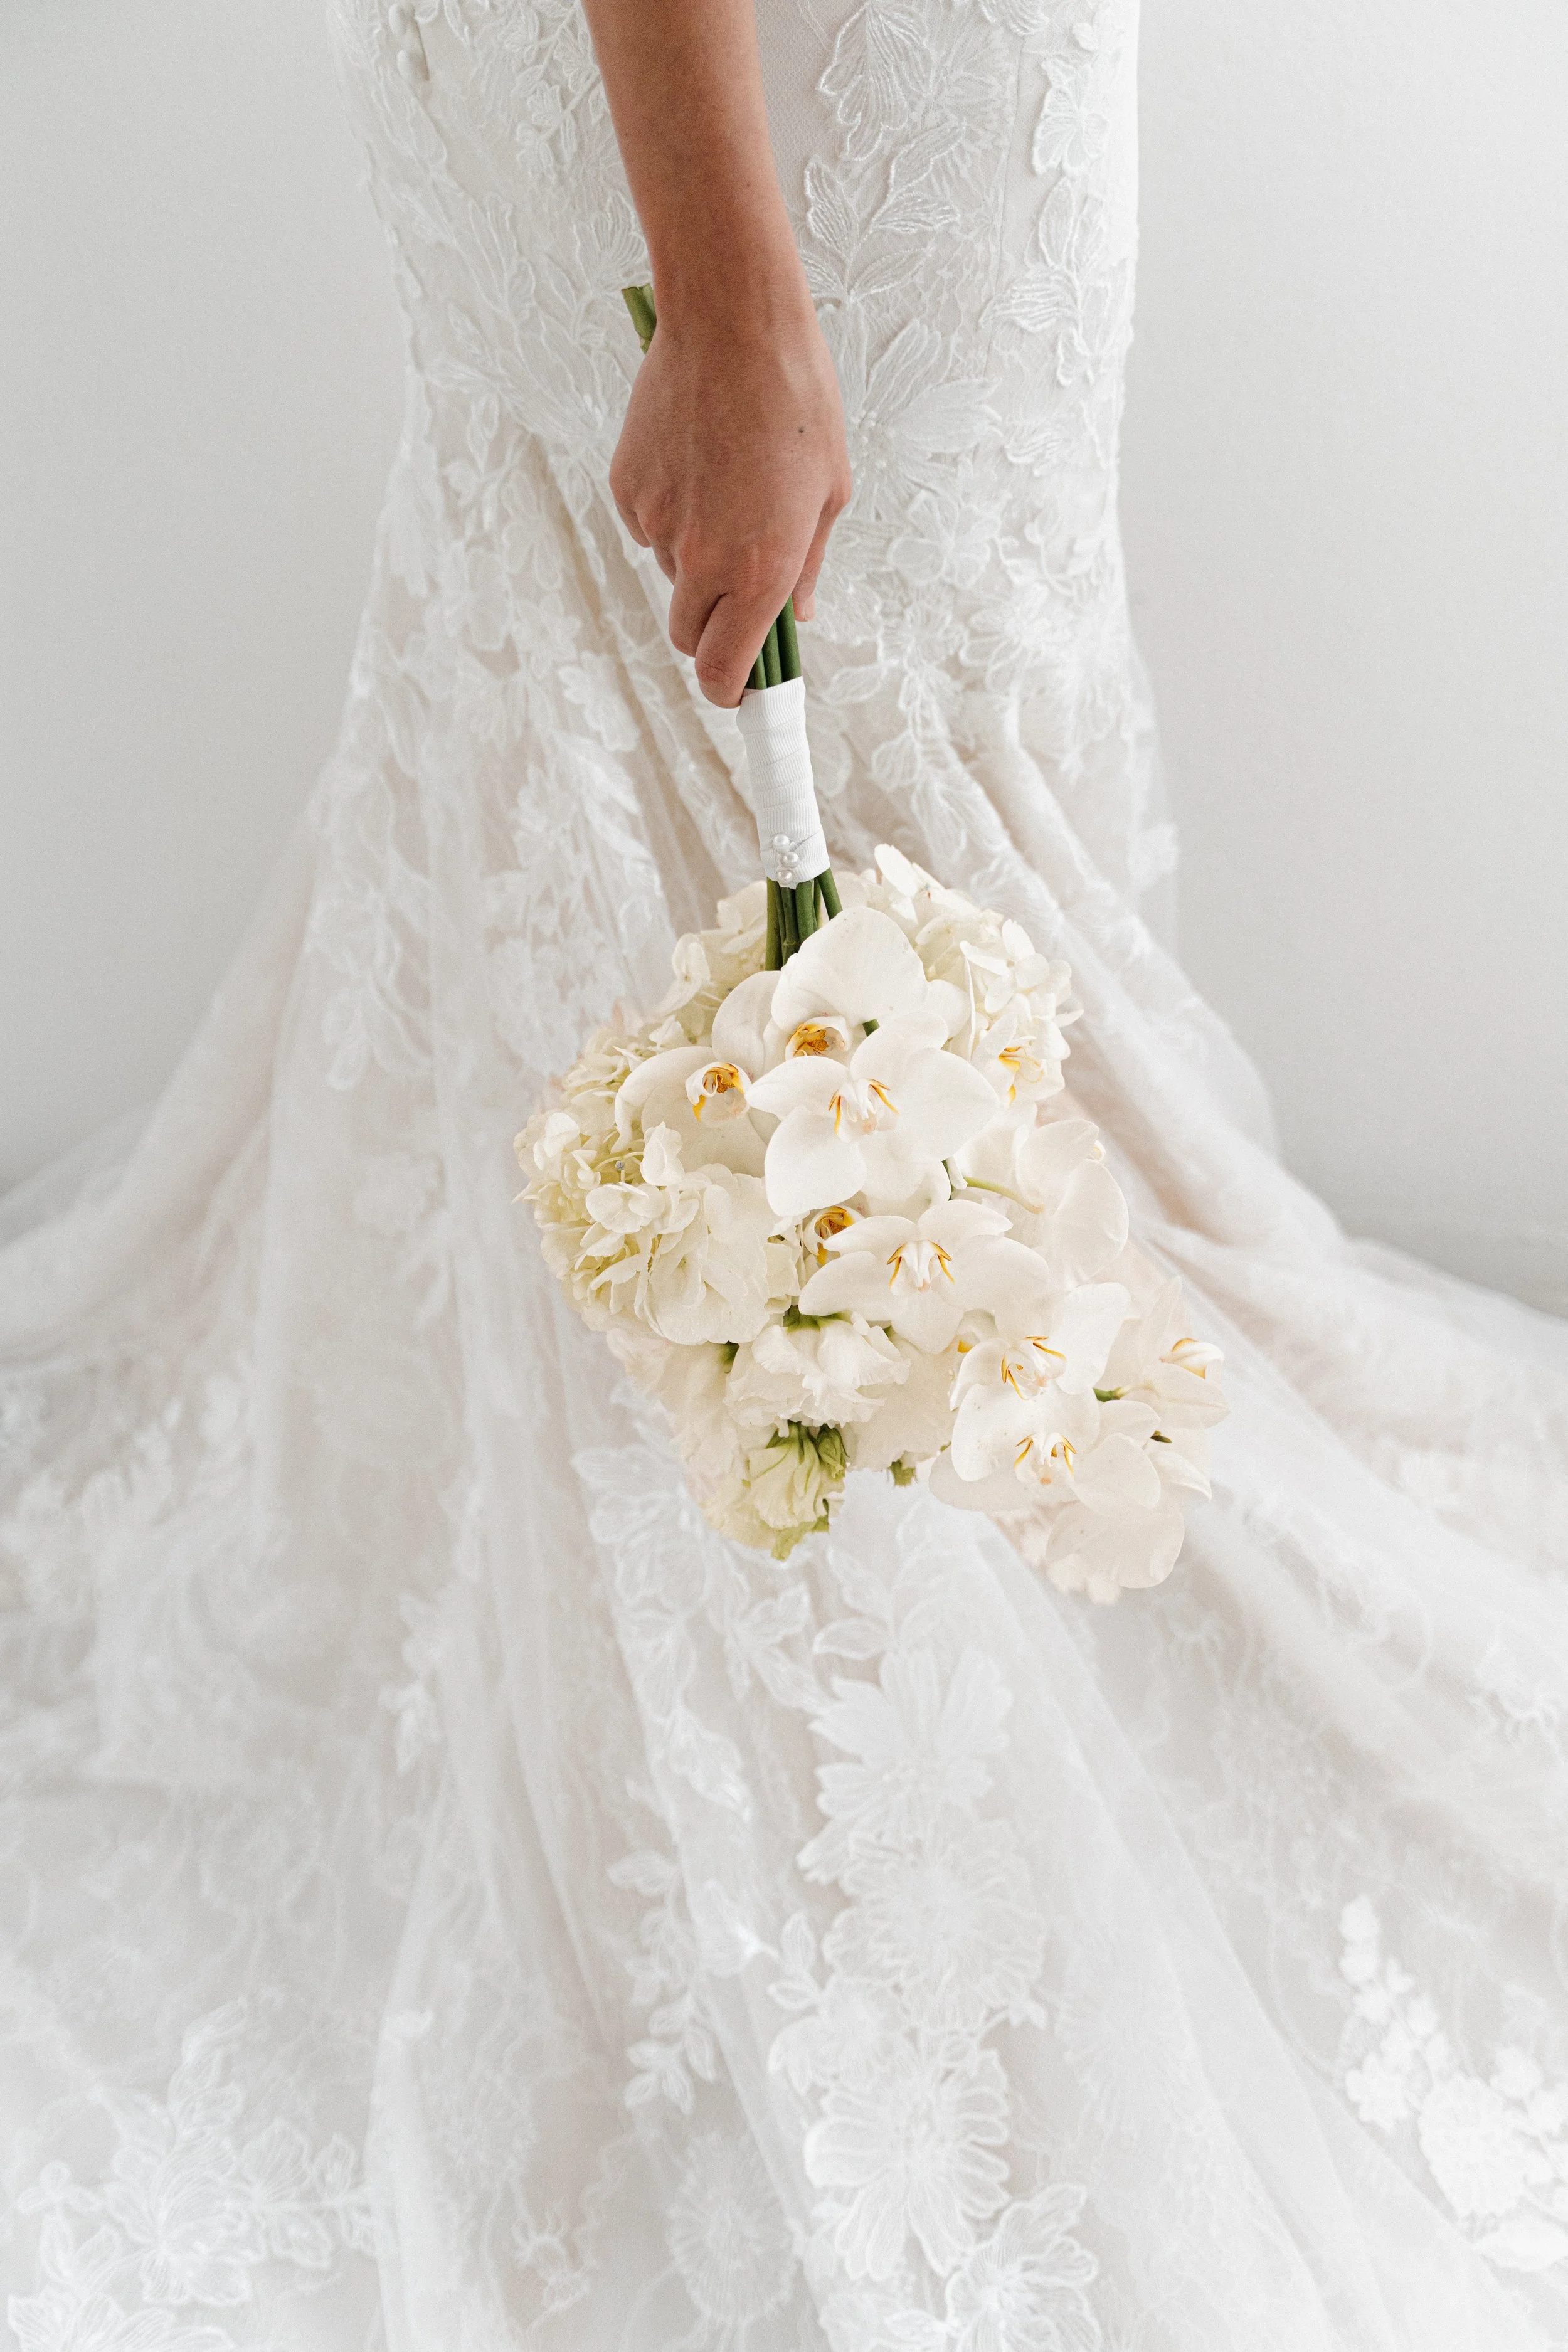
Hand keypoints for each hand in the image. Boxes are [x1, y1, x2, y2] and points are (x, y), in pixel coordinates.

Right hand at [610, 286, 851, 706]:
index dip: (730, 692)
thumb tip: (797, 617)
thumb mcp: (829, 492)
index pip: (722, 672)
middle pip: (687, 636)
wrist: (735, 322)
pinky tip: (698, 462)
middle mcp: (702, 559)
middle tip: (738, 591)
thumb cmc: (797, 400)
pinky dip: (671, 513)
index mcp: (759, 571)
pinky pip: (649, 526)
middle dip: (711, 630)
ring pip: (670, 574)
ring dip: (695, 560)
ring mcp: (659, 524)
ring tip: (728, 491)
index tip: (740, 691)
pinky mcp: (628, 488)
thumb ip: (806, 567)